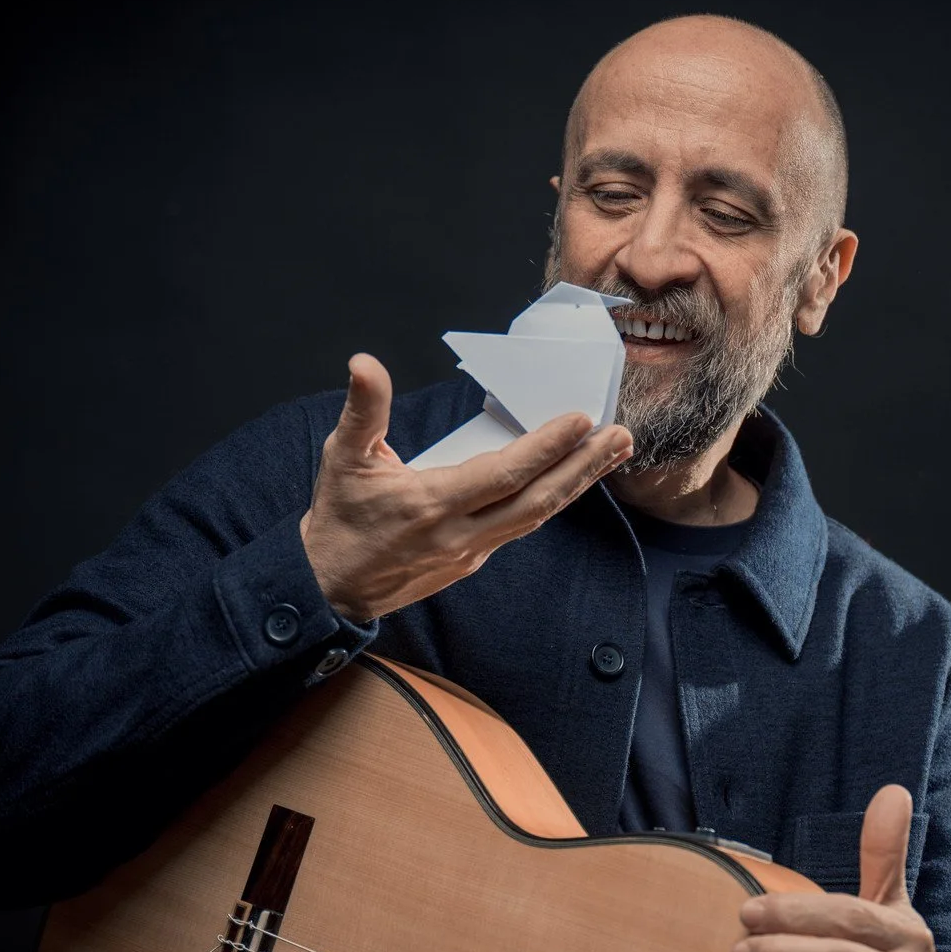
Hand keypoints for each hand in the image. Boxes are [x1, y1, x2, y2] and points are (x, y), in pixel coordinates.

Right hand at [299, 352, 632, 621]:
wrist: (329, 588)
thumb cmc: (338, 519)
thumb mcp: (342, 458)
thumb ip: (363, 410)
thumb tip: (365, 364)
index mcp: (431, 504)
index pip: (504, 474)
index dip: (546, 447)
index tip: (581, 420)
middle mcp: (460, 534)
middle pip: (537, 500)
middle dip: (584, 467)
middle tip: (621, 436)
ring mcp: (470, 553)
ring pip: (535, 517)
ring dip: (576, 484)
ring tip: (611, 453)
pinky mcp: (472, 562)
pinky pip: (520, 527)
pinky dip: (549, 500)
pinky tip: (570, 479)